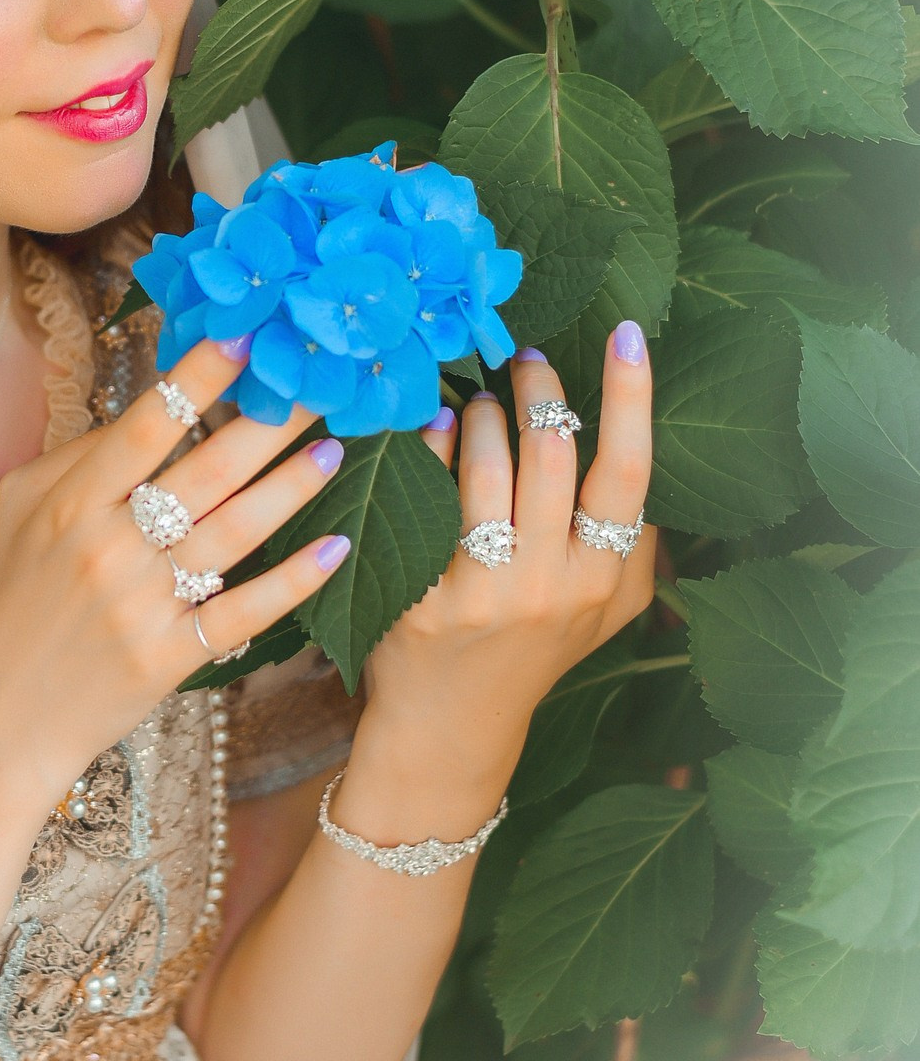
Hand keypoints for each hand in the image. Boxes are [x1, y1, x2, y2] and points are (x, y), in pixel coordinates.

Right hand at [0, 335, 350, 807]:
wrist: (1, 718)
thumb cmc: (14, 604)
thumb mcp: (18, 516)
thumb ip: (77, 459)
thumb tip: (150, 411)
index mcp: (69, 504)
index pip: (146, 426)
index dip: (199, 378)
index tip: (247, 338)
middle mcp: (109, 548)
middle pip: (206, 472)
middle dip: (270, 423)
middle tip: (323, 387)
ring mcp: (142, 605)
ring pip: (234, 534)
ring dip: (291, 489)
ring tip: (335, 451)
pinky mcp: (169, 657)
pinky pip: (243, 612)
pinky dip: (292, 581)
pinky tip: (335, 549)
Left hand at [347, 325, 656, 835]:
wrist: (451, 727)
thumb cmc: (532, 651)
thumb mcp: (603, 612)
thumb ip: (633, 546)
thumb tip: (638, 453)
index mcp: (603, 580)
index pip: (628, 473)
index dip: (631, 397)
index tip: (627, 333)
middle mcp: (550, 585)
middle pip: (552, 454)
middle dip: (537, 388)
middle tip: (524, 360)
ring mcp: (483, 592)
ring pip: (486, 466)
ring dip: (479, 414)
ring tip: (475, 402)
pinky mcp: (421, 597)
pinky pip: (425, 497)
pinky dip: (428, 448)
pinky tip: (429, 428)